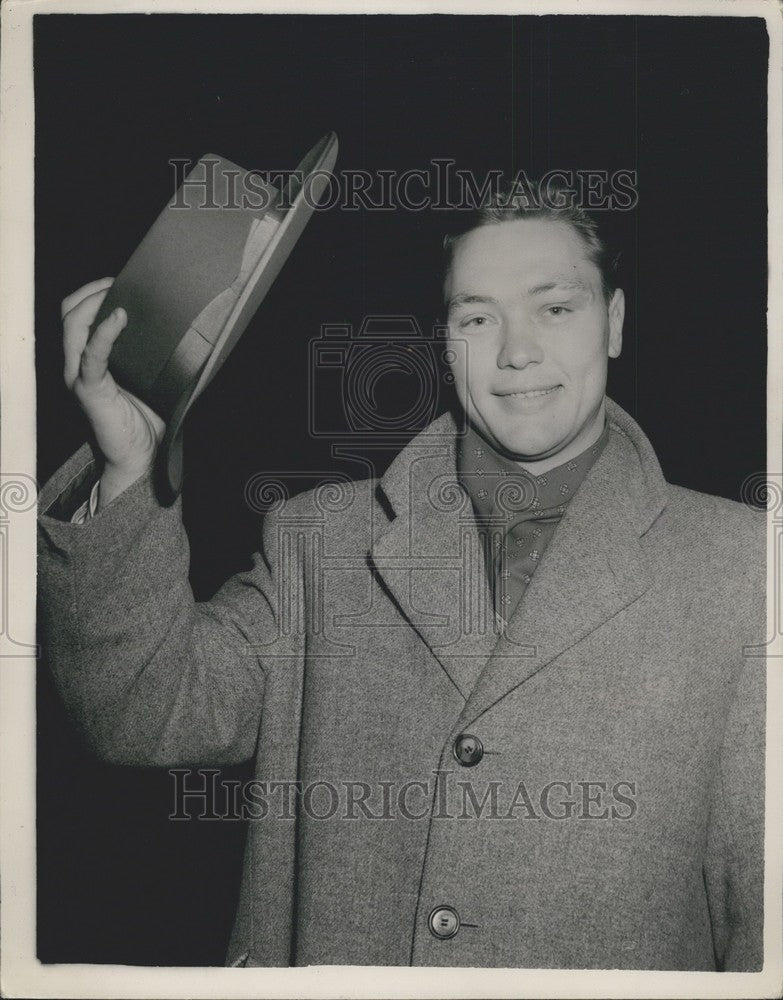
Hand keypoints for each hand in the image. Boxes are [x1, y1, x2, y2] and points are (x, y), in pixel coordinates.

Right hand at [62, 278, 165, 503]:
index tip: (121, 279)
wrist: (141, 458)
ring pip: (73, 327)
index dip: (94, 290)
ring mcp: (79, 376)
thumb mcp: (149, 376)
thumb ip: (151, 351)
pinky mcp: (89, 391)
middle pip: (69, 312)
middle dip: (92, 289)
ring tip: (120, 293)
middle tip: (121, 281)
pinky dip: (104, 333)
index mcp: (88, 358)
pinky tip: (120, 318)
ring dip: (95, 303)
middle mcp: (76, 364)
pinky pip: (91, 356)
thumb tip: (181, 323)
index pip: (76, 312)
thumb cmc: (147, 418)